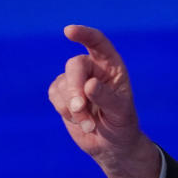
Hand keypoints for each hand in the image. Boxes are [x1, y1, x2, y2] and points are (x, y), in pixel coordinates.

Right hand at [48, 25, 159, 177]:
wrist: (111, 145)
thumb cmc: (122, 125)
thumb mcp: (120, 113)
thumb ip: (106, 98)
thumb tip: (89, 84)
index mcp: (113, 67)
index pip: (98, 43)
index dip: (84, 35)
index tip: (69, 31)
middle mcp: (94, 69)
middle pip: (75, 66)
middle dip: (75, 87)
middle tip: (79, 108)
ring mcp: (76, 80)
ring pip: (63, 83)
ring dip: (72, 107)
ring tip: (90, 124)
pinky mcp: (63, 94)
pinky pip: (55, 95)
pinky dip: (64, 110)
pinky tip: (80, 121)